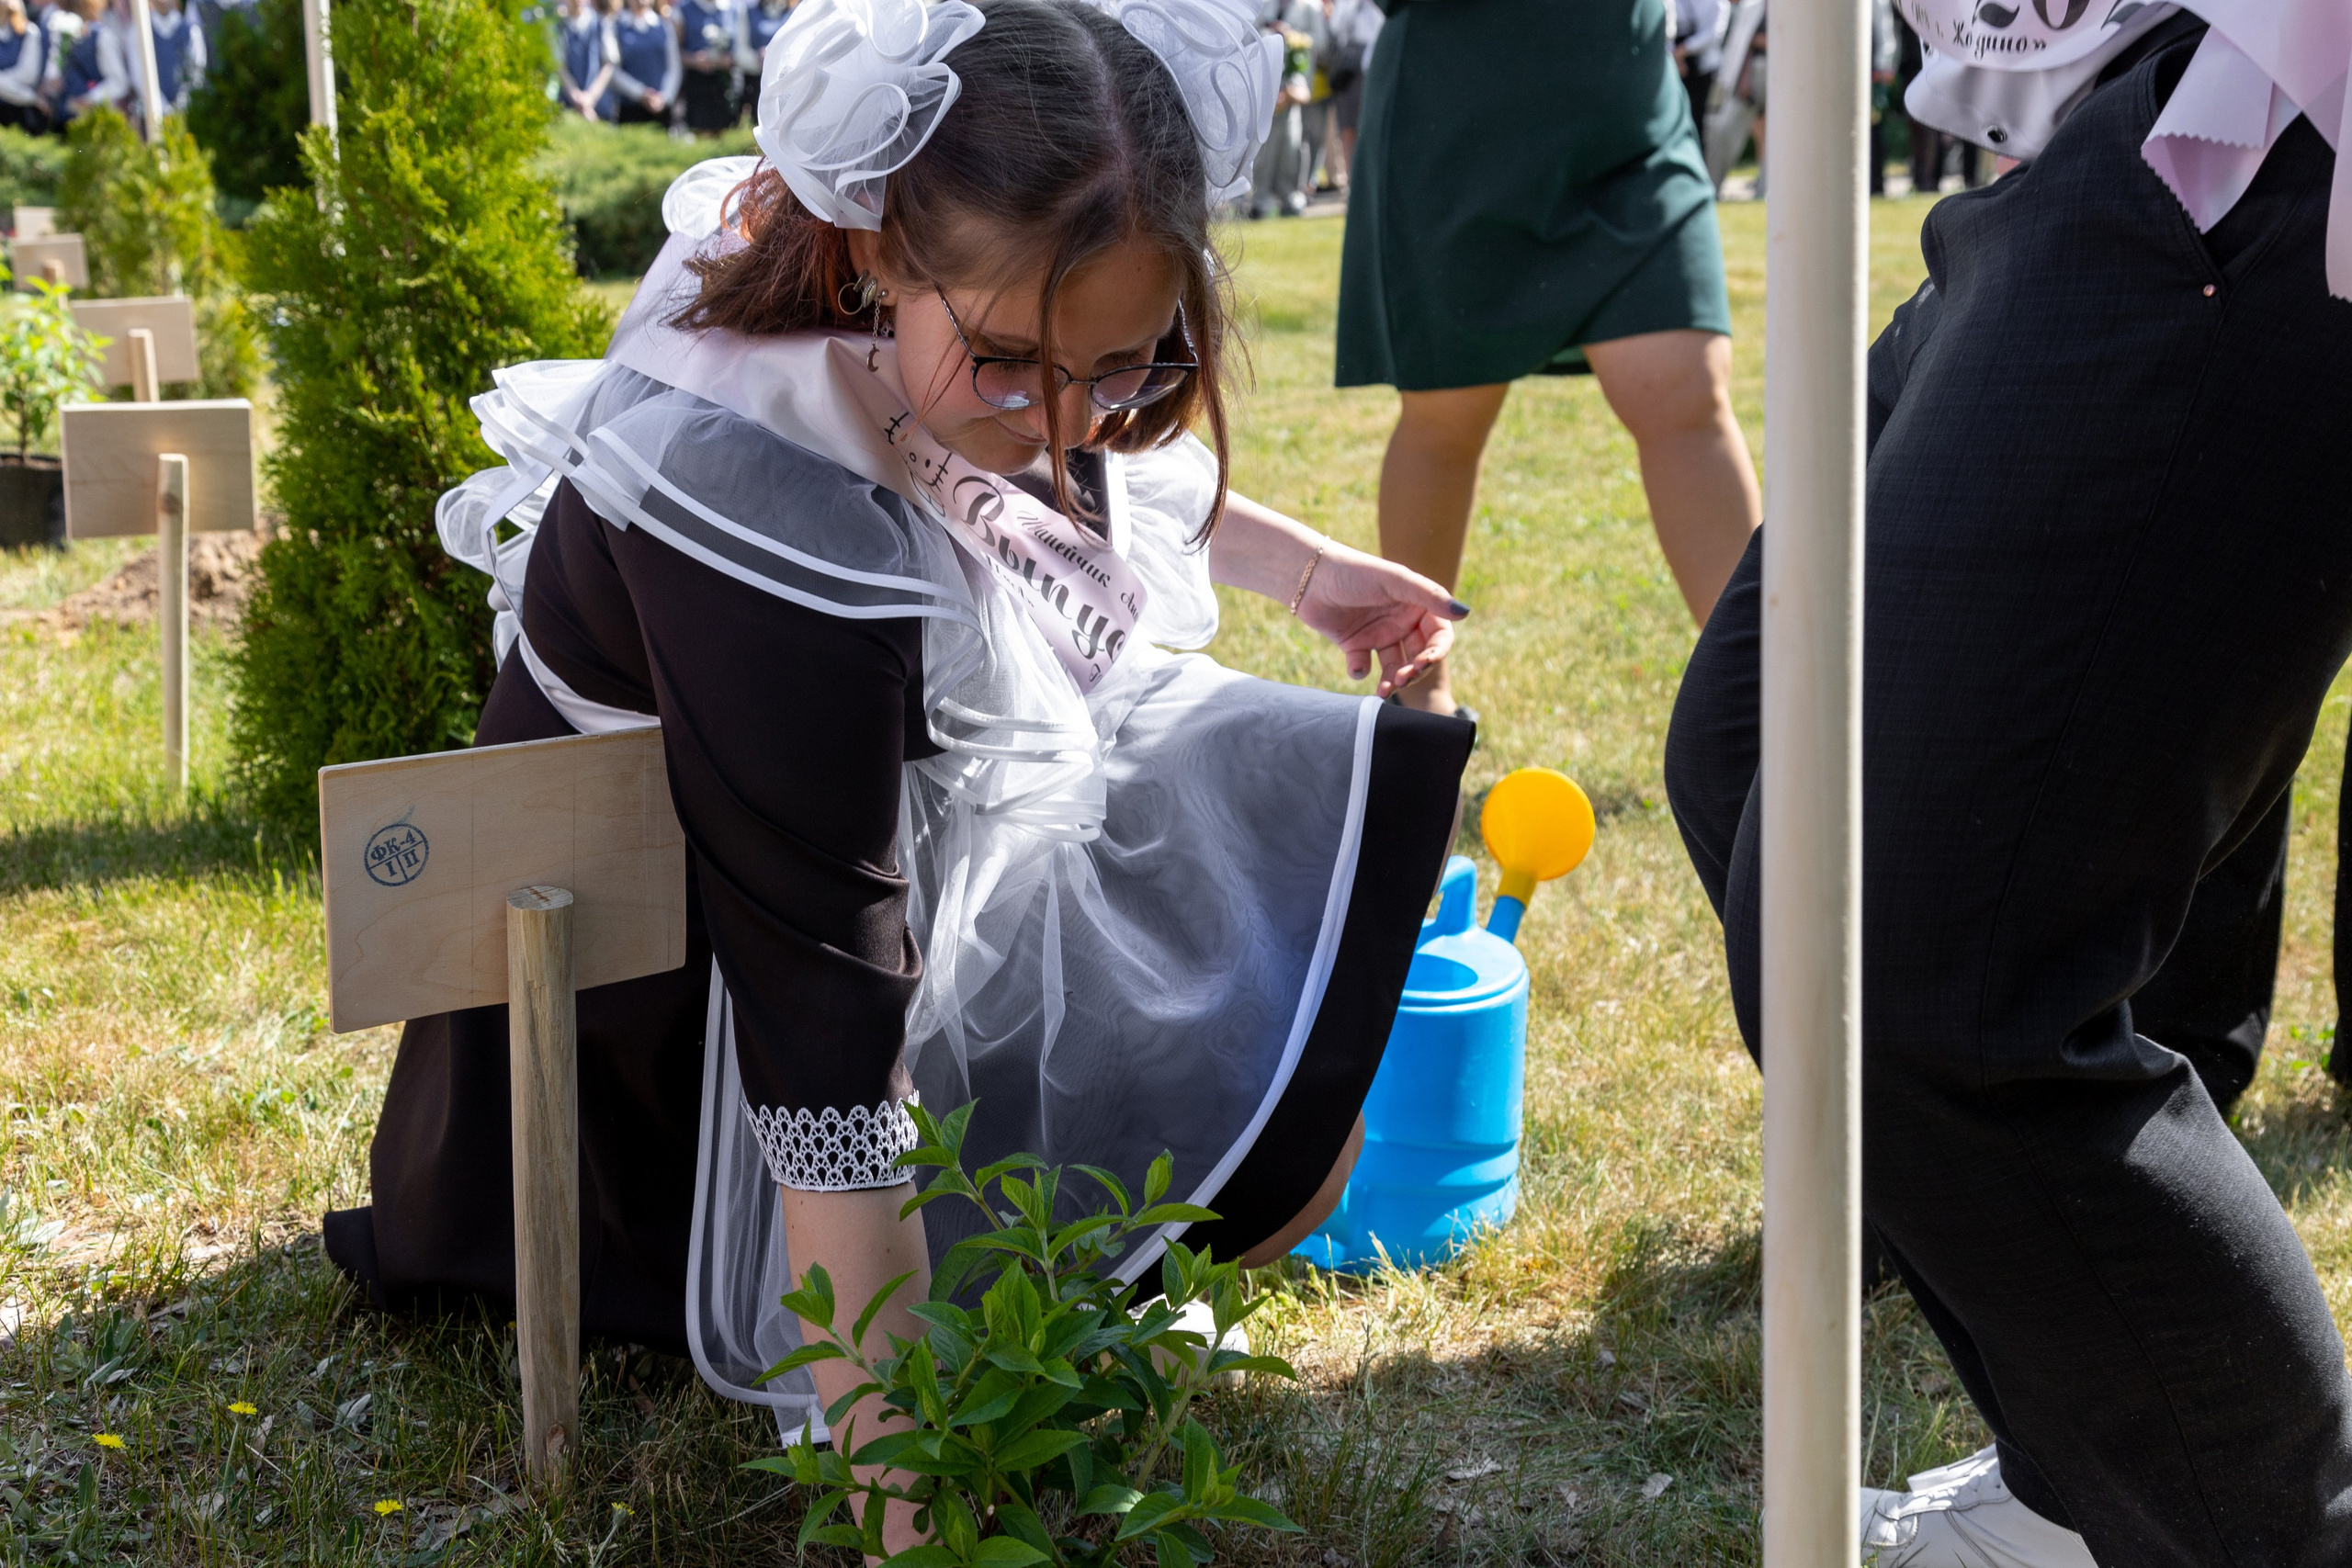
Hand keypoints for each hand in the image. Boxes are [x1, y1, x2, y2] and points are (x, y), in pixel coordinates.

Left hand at [1293, 542, 1465, 697]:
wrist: (1308, 576)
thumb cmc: (1355, 572)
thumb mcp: (1395, 581)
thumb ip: (1429, 596)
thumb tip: (1465, 613)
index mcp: (1415, 605)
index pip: (1439, 635)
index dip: (1437, 652)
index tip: (1424, 662)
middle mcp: (1400, 622)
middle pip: (1419, 656)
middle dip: (1414, 671)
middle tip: (1401, 678)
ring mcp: (1377, 634)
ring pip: (1394, 667)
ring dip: (1392, 680)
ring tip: (1383, 690)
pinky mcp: (1353, 644)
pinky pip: (1363, 666)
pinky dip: (1360, 670)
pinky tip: (1355, 663)